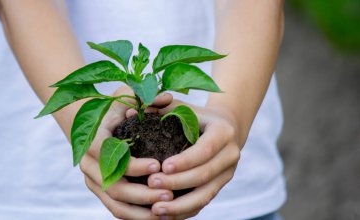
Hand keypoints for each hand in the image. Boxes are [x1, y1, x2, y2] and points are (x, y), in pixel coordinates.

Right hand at [80, 86, 173, 219]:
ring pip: (114, 203)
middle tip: (169, 193)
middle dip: (142, 193)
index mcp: (92, 138)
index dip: (132, 165)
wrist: (92, 123)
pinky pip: (116, 208)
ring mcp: (92, 179)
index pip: (108, 157)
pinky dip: (135, 215)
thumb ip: (145, 97)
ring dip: (140, 210)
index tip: (157, 165)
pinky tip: (157, 215)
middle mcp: (88, 163)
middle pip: (112, 186)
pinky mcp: (100, 190)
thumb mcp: (126, 96)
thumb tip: (167, 98)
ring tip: (166, 208)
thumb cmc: (113, 108)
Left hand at [148, 100, 240, 218]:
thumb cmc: (196, 115)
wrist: (225, 128)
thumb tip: (129, 112)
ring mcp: (227, 173)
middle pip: (204, 174)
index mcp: (223, 132)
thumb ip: (159, 106)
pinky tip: (164, 215)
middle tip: (151, 184)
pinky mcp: (220, 186)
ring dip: (180, 205)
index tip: (162, 167)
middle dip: (177, 183)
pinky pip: (203, 203)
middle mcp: (230, 154)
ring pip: (205, 195)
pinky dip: (184, 211)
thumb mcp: (183, 106)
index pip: (205, 149)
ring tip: (155, 209)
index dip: (185, 161)